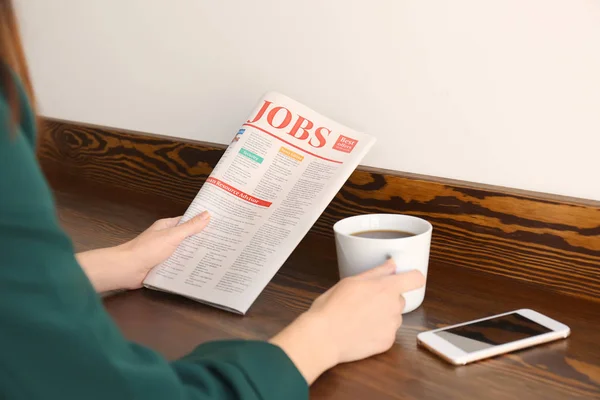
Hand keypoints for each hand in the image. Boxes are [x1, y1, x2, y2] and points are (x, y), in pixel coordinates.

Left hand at [77, 212, 209, 291]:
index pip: (188, 221)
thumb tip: (206, 215)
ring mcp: (165, 253)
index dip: (202, 222)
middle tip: (222, 242)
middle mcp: (166, 238)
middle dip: (202, 240)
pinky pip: (179, 265)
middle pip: (188, 238)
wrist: (127, 269)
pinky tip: (200, 269)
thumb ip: (190, 227)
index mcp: (167, 227)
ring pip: (184, 252)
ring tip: (215, 257)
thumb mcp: (172, 236)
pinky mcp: (164, 266)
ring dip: (195, 255)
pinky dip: (187, 267)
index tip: (218, 223)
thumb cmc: (146, 249)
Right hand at [270, 260, 424, 383]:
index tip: (405, 278)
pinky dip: (377, 331)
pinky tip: (360, 330)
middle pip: (399, 298)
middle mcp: (394, 307)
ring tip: (359, 317)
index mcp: (386, 288)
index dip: (411, 277)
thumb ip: (376, 272)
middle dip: (387, 298)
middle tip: (365, 301)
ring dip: (382, 315)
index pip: (416, 278)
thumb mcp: (350, 281)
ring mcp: (392, 326)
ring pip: (393, 316)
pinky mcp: (387, 342)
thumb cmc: (332, 308)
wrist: (323, 337)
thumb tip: (391, 264)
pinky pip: (387, 332)